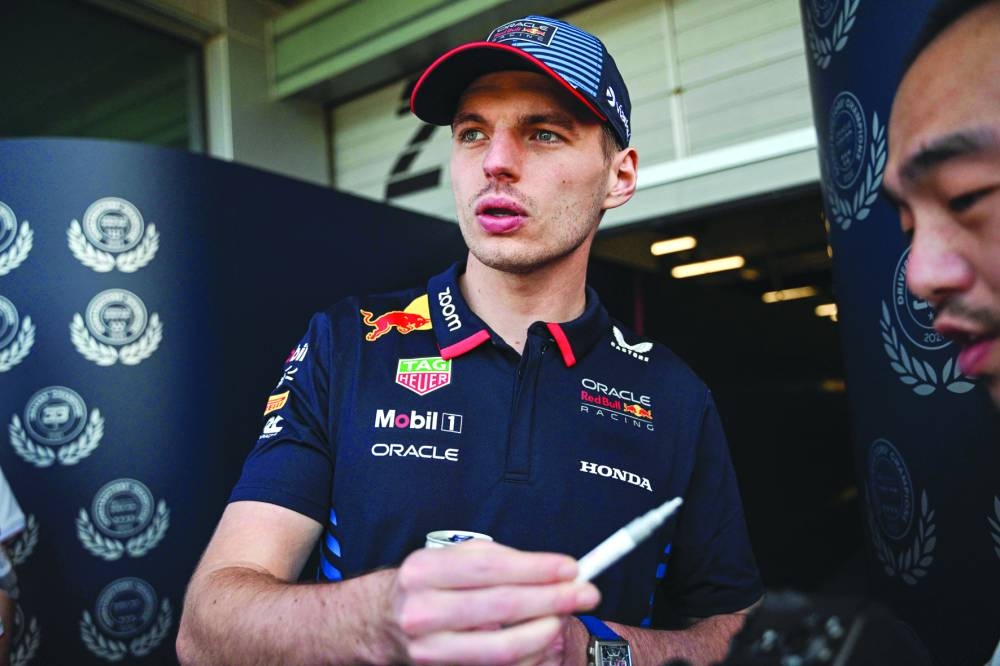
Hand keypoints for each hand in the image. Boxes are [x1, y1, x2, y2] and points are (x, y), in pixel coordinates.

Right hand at [385, 541, 600, 664]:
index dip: (536, 568)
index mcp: (424, 571)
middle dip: (553, 599)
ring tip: (564, 618)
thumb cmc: (425, 585)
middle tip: (587, 593)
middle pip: (502, 606)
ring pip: (503, 647)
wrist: (380, 623)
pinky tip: (541, 640)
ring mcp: (429, 650)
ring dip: (544, 632)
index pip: (490, 567)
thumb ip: (494, 560)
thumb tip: (551, 570)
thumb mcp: (447, 559)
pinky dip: (527, 655)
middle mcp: (422, 612)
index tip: (572, 567)